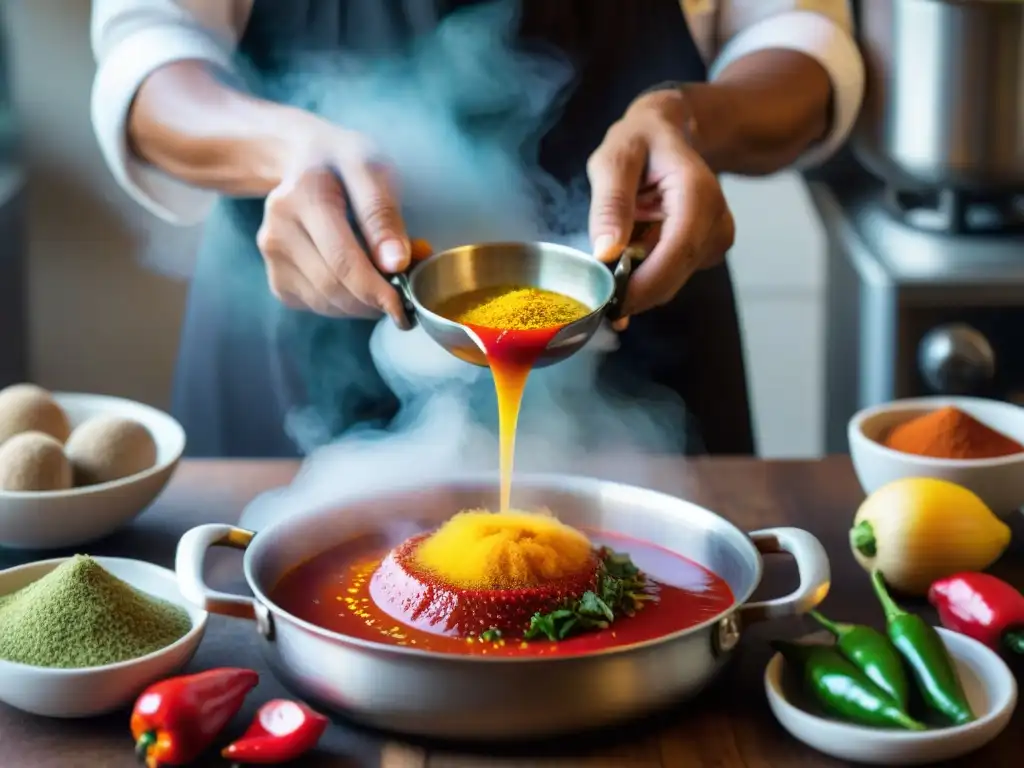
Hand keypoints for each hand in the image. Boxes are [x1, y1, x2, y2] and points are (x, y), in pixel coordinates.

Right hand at [256, 123, 430, 324]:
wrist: (304, 160)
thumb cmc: (344, 163)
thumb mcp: (372, 170)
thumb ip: (384, 215)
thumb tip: (395, 263)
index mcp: (303, 197)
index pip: (342, 260)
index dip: (376, 289)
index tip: (403, 306)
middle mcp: (278, 229)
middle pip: (333, 286)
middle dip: (373, 301)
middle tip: (403, 296)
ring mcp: (272, 255)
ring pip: (324, 302)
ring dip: (361, 306)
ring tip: (384, 285)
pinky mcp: (276, 277)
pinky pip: (315, 305)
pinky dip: (344, 305)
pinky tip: (358, 284)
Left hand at [587, 88, 734, 328]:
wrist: (667, 135)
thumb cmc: (640, 142)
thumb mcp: (614, 160)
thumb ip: (610, 203)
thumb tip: (605, 253)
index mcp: (698, 194)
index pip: (677, 252)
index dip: (645, 285)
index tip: (610, 303)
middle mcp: (716, 220)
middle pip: (675, 276)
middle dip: (634, 292)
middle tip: (594, 294)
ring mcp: (716, 239)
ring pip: (671, 282)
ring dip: (637, 281)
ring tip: (614, 251)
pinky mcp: (707, 252)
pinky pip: (671, 276)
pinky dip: (645, 274)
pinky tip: (632, 249)